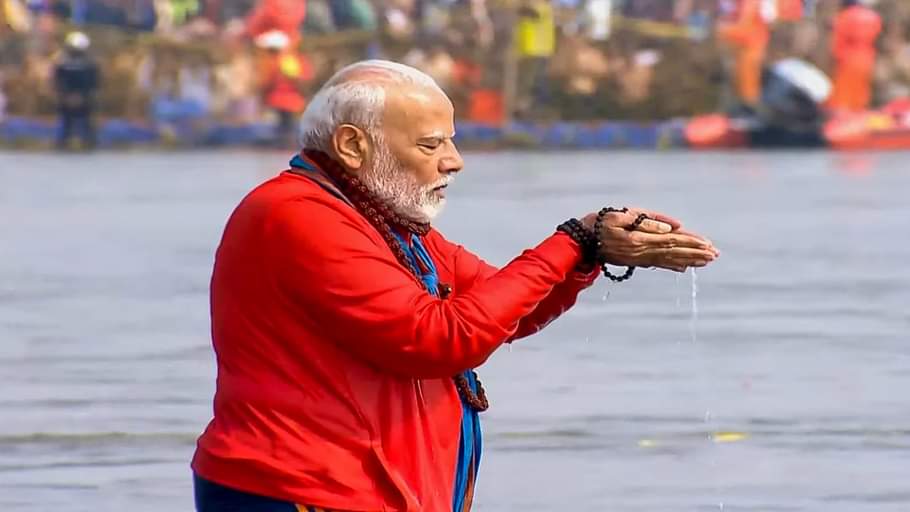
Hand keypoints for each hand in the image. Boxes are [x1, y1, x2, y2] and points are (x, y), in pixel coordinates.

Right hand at [581, 208, 718, 271]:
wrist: (581, 241)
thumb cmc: (599, 223)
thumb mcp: (620, 215)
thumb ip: (647, 221)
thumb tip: (672, 228)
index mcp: (639, 239)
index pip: (672, 240)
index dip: (691, 242)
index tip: (708, 244)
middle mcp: (641, 252)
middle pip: (674, 252)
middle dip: (696, 253)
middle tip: (715, 255)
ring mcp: (638, 258)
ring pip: (669, 260)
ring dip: (689, 260)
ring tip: (707, 261)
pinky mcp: (635, 261)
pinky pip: (658, 264)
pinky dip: (673, 265)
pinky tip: (685, 267)